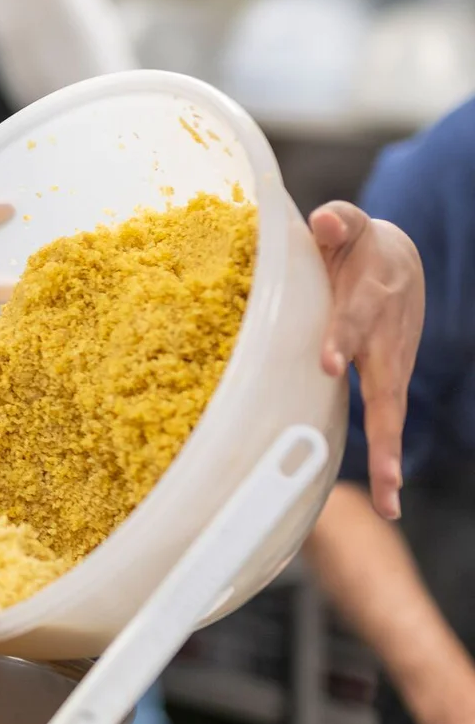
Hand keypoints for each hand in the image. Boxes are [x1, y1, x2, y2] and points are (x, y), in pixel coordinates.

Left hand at [309, 202, 424, 518]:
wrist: (398, 260)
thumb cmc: (358, 244)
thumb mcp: (349, 225)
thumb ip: (338, 222)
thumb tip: (324, 221)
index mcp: (370, 298)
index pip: (354, 320)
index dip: (342, 338)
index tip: (329, 363)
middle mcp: (387, 339)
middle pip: (389, 388)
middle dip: (386, 430)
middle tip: (388, 473)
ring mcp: (393, 364)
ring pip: (393, 415)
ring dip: (392, 458)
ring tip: (391, 502)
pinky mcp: (388, 381)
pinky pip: (387, 421)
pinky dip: (389, 457)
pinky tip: (388, 498)